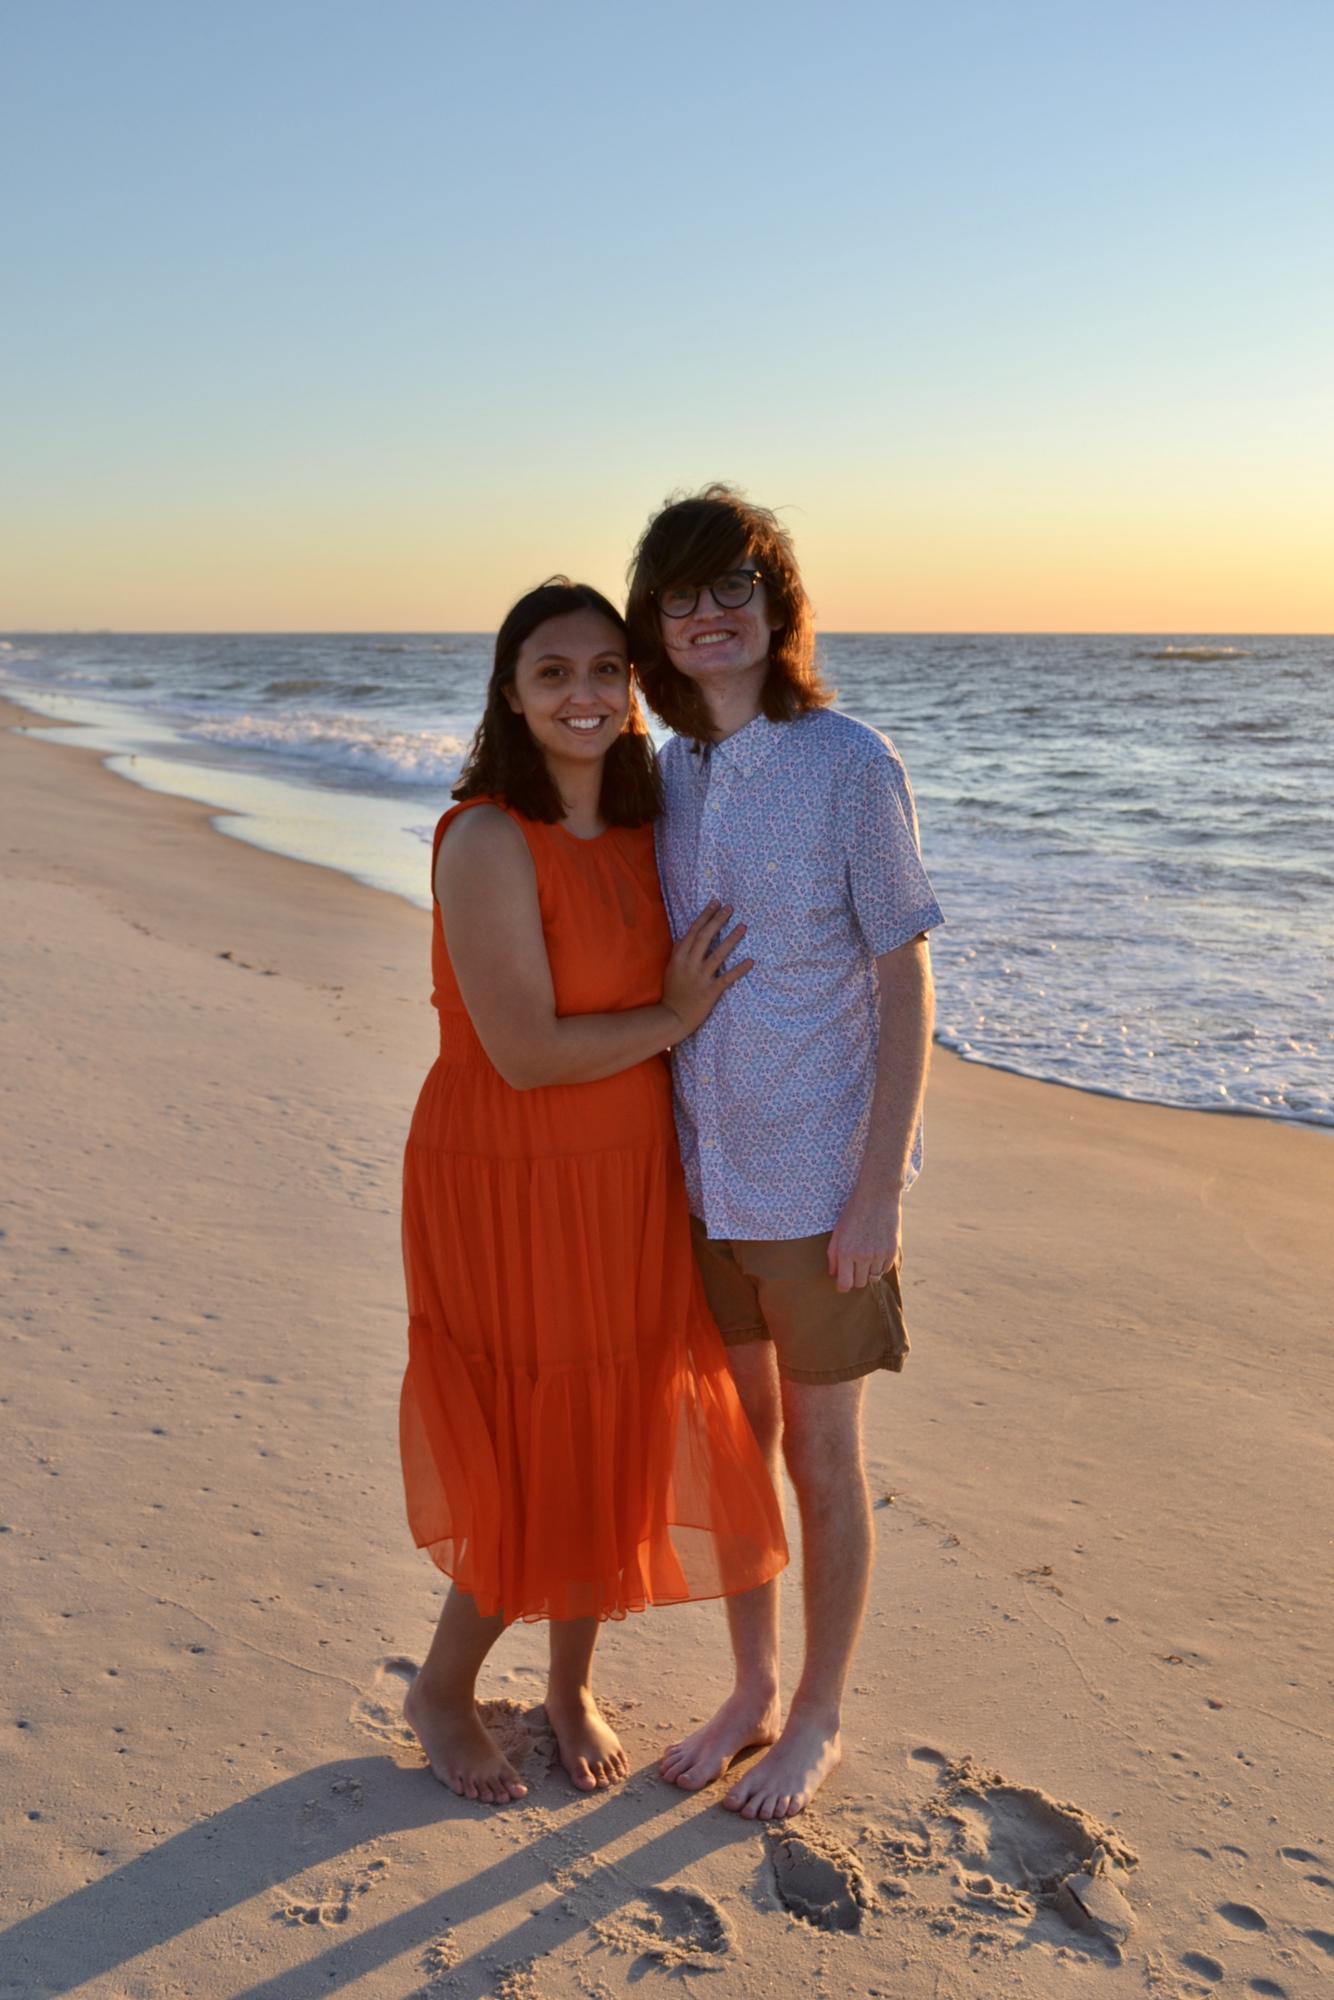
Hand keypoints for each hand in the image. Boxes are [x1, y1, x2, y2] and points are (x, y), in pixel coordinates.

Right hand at [662, 902, 751, 1040]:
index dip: (705, 916)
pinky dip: (739, 969)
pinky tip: (750, 961)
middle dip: (718, 920)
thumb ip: (678, 953)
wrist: (672, 1017)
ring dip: (731, 939)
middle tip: (730, 908)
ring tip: (743, 926)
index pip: (693, 931)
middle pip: (705, 937)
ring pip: (718, 954)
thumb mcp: (671, 969)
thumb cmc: (672, 993)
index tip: (715, 903)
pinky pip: (727, 978)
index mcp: (679, 957)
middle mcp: (689, 964)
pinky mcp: (710, 991)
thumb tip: (685, 937)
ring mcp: (700, 978)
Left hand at [827, 1187, 901, 1292]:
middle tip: (854, 1267)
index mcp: (846, 1252)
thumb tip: (833, 1274)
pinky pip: (885, 1269)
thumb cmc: (853, 1212)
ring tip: (866, 1255)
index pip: (845, 1284)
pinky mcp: (892, 1251)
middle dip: (856, 1278)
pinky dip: (880, 1265)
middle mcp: (863, 1256)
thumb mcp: (838, 1232)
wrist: (877, 1195)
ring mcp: (879, 1254)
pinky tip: (876, 1251)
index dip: (843, 1286)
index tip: (843, 1284)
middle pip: (860, 1283)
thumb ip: (833, 1255)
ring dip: (869, 1271)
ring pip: (874, 1277)